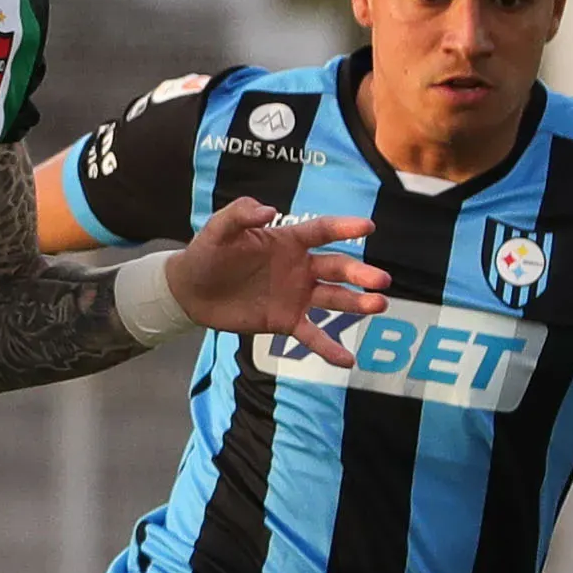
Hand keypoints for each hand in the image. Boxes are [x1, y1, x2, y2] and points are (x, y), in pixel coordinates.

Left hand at [165, 201, 388, 364]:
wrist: (190, 290)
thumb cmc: (207, 253)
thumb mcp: (219, 229)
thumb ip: (241, 214)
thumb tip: (270, 211)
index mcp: (288, 240)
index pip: (322, 231)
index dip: (344, 227)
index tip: (368, 226)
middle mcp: (300, 267)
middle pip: (337, 268)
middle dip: (360, 274)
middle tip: (381, 281)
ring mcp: (296, 296)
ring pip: (333, 299)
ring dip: (357, 304)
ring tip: (379, 306)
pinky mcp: (285, 321)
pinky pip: (312, 335)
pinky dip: (329, 348)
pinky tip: (348, 361)